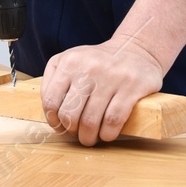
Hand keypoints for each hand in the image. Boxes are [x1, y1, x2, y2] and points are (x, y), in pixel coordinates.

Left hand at [41, 39, 164, 145]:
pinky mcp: (132, 86)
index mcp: (70, 62)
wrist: (136, 49)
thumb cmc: (98, 61)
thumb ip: (54, 81)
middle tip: (79, 134)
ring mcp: (111, 77)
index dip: (54, 120)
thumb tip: (49, 112)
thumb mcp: (70, 60)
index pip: (50, 100)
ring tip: (92, 138)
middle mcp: (88, 67)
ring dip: (90, 137)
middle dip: (73, 131)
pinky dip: (108, 133)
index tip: (61, 127)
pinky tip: (107, 134)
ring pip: (91, 121)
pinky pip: (113, 120)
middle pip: (70, 114)